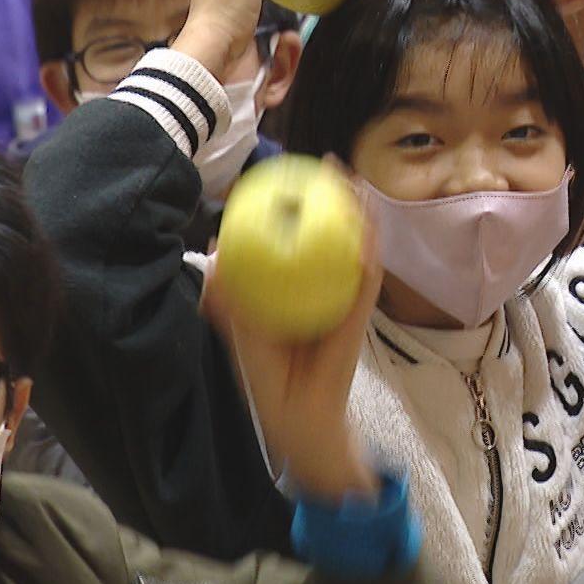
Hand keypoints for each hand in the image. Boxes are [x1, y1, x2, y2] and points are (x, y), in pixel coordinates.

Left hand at [201, 184, 381, 499]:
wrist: (299, 419)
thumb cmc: (267, 380)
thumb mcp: (240, 333)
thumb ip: (227, 300)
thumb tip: (214, 255)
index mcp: (292, 288)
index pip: (292, 239)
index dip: (290, 207)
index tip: (280, 177)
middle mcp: (321, 286)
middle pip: (330, 232)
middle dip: (332, 196)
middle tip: (326, 164)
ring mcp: (344, 298)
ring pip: (355, 246)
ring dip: (359, 212)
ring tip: (352, 181)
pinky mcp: (359, 316)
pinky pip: (366, 280)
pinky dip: (368, 254)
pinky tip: (365, 230)